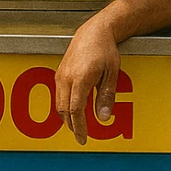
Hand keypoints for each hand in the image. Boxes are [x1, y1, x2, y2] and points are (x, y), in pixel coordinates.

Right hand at [54, 17, 121, 144]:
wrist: (94, 32)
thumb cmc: (105, 50)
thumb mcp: (112, 73)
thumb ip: (107, 96)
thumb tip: (103, 118)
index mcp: (80, 78)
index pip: (76, 110)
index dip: (79, 127)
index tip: (83, 138)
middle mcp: (66, 77)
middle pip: (64, 110)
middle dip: (72, 125)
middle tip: (81, 137)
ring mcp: (60, 75)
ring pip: (58, 104)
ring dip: (66, 117)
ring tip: (77, 126)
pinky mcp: (59, 73)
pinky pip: (58, 95)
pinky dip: (63, 107)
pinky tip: (72, 111)